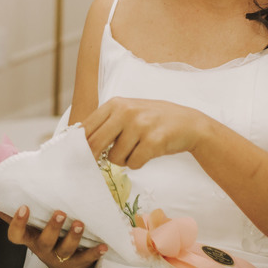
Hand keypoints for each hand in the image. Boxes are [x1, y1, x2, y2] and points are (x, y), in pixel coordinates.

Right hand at [0, 204, 106, 267]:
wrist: (60, 257)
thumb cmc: (40, 232)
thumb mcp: (26, 222)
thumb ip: (6, 210)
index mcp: (28, 238)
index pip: (16, 235)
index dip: (18, 223)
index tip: (23, 207)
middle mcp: (41, 250)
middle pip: (43, 243)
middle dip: (52, 229)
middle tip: (61, 213)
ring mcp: (58, 258)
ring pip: (65, 251)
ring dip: (73, 238)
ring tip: (81, 223)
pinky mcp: (75, 263)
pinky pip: (85, 260)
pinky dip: (94, 254)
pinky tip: (103, 245)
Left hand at [82, 98, 209, 168]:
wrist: (189, 123)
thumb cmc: (153, 120)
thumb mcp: (128, 112)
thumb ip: (106, 123)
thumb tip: (79, 142)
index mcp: (115, 103)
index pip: (87, 127)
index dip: (80, 145)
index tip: (78, 155)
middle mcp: (126, 111)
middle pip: (96, 143)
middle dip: (95, 157)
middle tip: (99, 162)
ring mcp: (140, 125)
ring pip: (115, 157)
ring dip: (124, 160)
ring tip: (136, 149)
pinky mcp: (154, 141)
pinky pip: (134, 163)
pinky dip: (138, 163)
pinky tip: (147, 153)